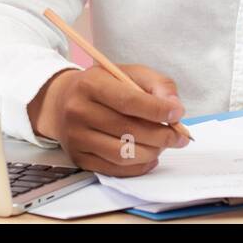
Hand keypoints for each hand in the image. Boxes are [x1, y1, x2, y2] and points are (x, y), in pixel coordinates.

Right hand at [27, 63, 188, 175]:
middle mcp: (79, 112)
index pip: (128, 101)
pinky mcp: (78, 158)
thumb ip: (156, 84)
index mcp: (91, 84)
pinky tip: (150, 157)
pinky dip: (138, 167)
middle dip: (162, 135)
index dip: (157, 110)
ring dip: (151, 152)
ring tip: (163, 144)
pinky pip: (114, 169)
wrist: (62, 101)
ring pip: (122, 154)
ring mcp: (77, 138)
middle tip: (180, 136)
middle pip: (128, 130)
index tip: (178, 113)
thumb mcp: (128, 73)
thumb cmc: (102, 85)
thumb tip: (174, 107)